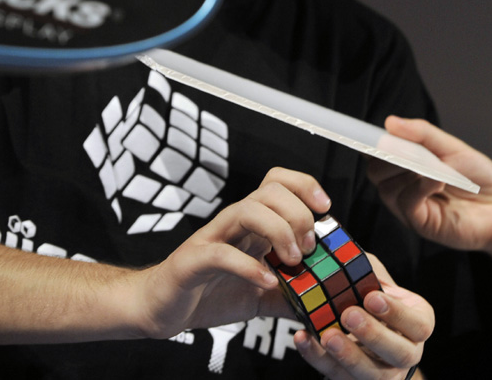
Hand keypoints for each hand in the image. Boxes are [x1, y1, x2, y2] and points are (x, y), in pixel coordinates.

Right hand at [132, 167, 331, 337]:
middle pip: (269, 191)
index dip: (304, 186)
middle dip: (297, 215)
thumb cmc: (208, 294)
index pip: (277, 183)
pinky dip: (249, 267)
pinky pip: (221, 253)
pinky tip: (266, 282)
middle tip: (306, 250)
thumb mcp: (263, 298)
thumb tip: (328, 302)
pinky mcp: (193, 261)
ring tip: (290, 262)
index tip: (324, 211)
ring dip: (278, 232)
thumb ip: (293, 296)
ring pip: (246, 210)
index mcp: (250, 226)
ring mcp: (211, 239)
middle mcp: (232, 225)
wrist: (162, 308)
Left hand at [294, 254, 432, 379]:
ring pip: (371, 373)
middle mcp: (404, 352)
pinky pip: (337, 375)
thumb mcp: (369, 277)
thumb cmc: (364, 297)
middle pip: (400, 353)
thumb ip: (364, 267)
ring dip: (348, 354)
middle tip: (349, 315)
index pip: (419, 325)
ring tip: (327, 335)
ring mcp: (381, 373)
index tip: (371, 297)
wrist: (346, 324)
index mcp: (416, 325)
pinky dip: (317, 357)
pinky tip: (303, 339)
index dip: (398, 313)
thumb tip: (344, 251)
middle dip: (374, 335)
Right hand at [369, 116, 491, 257]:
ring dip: (405, 172)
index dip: (368, 144)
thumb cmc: (479, 178)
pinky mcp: (420, 223)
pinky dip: (418, 188)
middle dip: (386, 156)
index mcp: (404, 167)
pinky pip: (406, 203)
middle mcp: (402, 187)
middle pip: (375, 171)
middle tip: (402, 148)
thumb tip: (390, 122)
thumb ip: (421, 133)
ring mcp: (409, 207)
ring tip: (428, 167)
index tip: (368, 135)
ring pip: (386, 188)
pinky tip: (436, 180)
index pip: (375, 154)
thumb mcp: (451, 147)